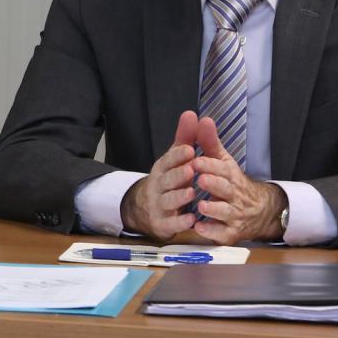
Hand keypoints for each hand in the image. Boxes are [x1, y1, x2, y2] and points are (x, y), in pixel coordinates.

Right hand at [120, 111, 201, 239]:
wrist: (146, 209)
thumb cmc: (168, 179)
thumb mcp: (175, 159)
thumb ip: (185, 138)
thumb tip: (191, 113)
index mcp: (162, 169)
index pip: (168, 160)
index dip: (178, 156)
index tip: (190, 150)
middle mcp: (158, 186)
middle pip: (167, 180)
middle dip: (178, 175)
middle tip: (191, 170)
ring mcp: (159, 206)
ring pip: (168, 201)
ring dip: (179, 197)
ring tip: (192, 193)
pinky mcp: (162, 224)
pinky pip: (170, 224)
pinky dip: (180, 222)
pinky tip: (191, 220)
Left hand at [190, 116, 286, 244]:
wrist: (258, 211)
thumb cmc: (232, 182)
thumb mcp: (223, 161)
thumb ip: (210, 142)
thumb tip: (203, 118)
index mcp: (231, 176)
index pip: (223, 169)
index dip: (210, 165)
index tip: (196, 161)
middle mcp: (234, 195)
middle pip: (226, 190)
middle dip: (214, 184)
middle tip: (200, 179)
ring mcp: (234, 215)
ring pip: (226, 213)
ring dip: (214, 210)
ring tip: (200, 206)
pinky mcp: (230, 232)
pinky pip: (223, 234)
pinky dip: (212, 232)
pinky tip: (199, 228)